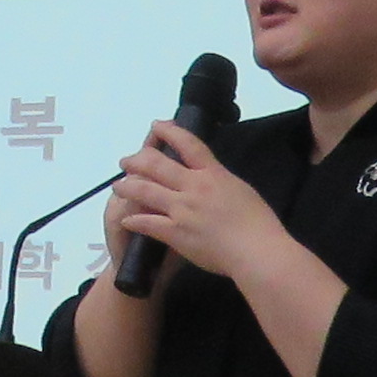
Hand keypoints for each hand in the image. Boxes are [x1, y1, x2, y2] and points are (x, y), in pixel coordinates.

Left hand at [104, 118, 283, 284]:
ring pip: (145, 191)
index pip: (188, 144)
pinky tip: (126, 218)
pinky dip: (133, 219)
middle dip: (137, 160)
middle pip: (157, 165)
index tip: (157, 125)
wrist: (256, 250)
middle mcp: (193, 187)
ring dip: (128, 186)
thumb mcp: (240, 190)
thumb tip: (211, 175)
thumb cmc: (258, 223)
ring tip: (118, 186)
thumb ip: (220, 180)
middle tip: (126, 160)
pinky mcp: (175, 232)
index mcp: (213, 174)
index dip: (169, 132)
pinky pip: (147, 223)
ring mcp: (182, 209)